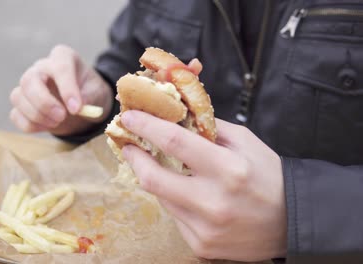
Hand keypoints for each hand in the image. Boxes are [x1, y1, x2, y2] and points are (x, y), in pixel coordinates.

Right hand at [9, 45, 112, 135]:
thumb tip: (76, 108)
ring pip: (18, 97)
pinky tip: (47, 126)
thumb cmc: (90, 92)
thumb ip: (89, 98)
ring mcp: (28, 85)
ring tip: (58, 122)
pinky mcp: (22, 104)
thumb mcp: (98, 93)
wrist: (82, 104)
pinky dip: (30, 125)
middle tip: (62, 117)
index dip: (67, 89)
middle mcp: (41, 68)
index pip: (60, 68)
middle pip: (29, 80)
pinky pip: (16, 115)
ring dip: (37, 115)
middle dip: (44, 103)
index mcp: (63, 57)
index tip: (76, 109)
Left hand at [121, 111, 286, 260]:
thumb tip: (175, 116)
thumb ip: (209, 129)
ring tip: (160, 166)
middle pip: (152, 178)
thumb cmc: (269, 177)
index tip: (129, 117)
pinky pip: (174, 217)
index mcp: (228, 169)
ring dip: (155, 178)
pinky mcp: (201, 245)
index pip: (173, 142)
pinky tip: (187, 194)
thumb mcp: (246, 143)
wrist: (292, 223)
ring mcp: (205, 228)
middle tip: (129, 146)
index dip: (145, 126)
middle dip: (134, 158)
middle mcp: (213, 202)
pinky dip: (174, 200)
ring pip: (161, 197)